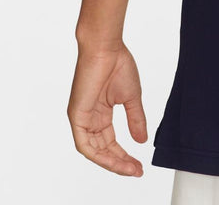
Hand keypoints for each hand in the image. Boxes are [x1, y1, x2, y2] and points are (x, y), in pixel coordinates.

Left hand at [68, 40, 147, 175]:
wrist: (106, 47)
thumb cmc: (117, 64)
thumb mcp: (131, 97)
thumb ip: (135, 119)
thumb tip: (142, 141)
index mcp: (101, 113)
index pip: (111, 142)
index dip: (124, 156)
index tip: (139, 165)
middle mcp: (90, 118)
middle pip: (103, 150)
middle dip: (120, 162)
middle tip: (136, 171)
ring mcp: (82, 118)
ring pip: (94, 151)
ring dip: (111, 162)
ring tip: (129, 168)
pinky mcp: (76, 115)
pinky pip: (84, 144)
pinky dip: (98, 155)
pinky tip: (112, 160)